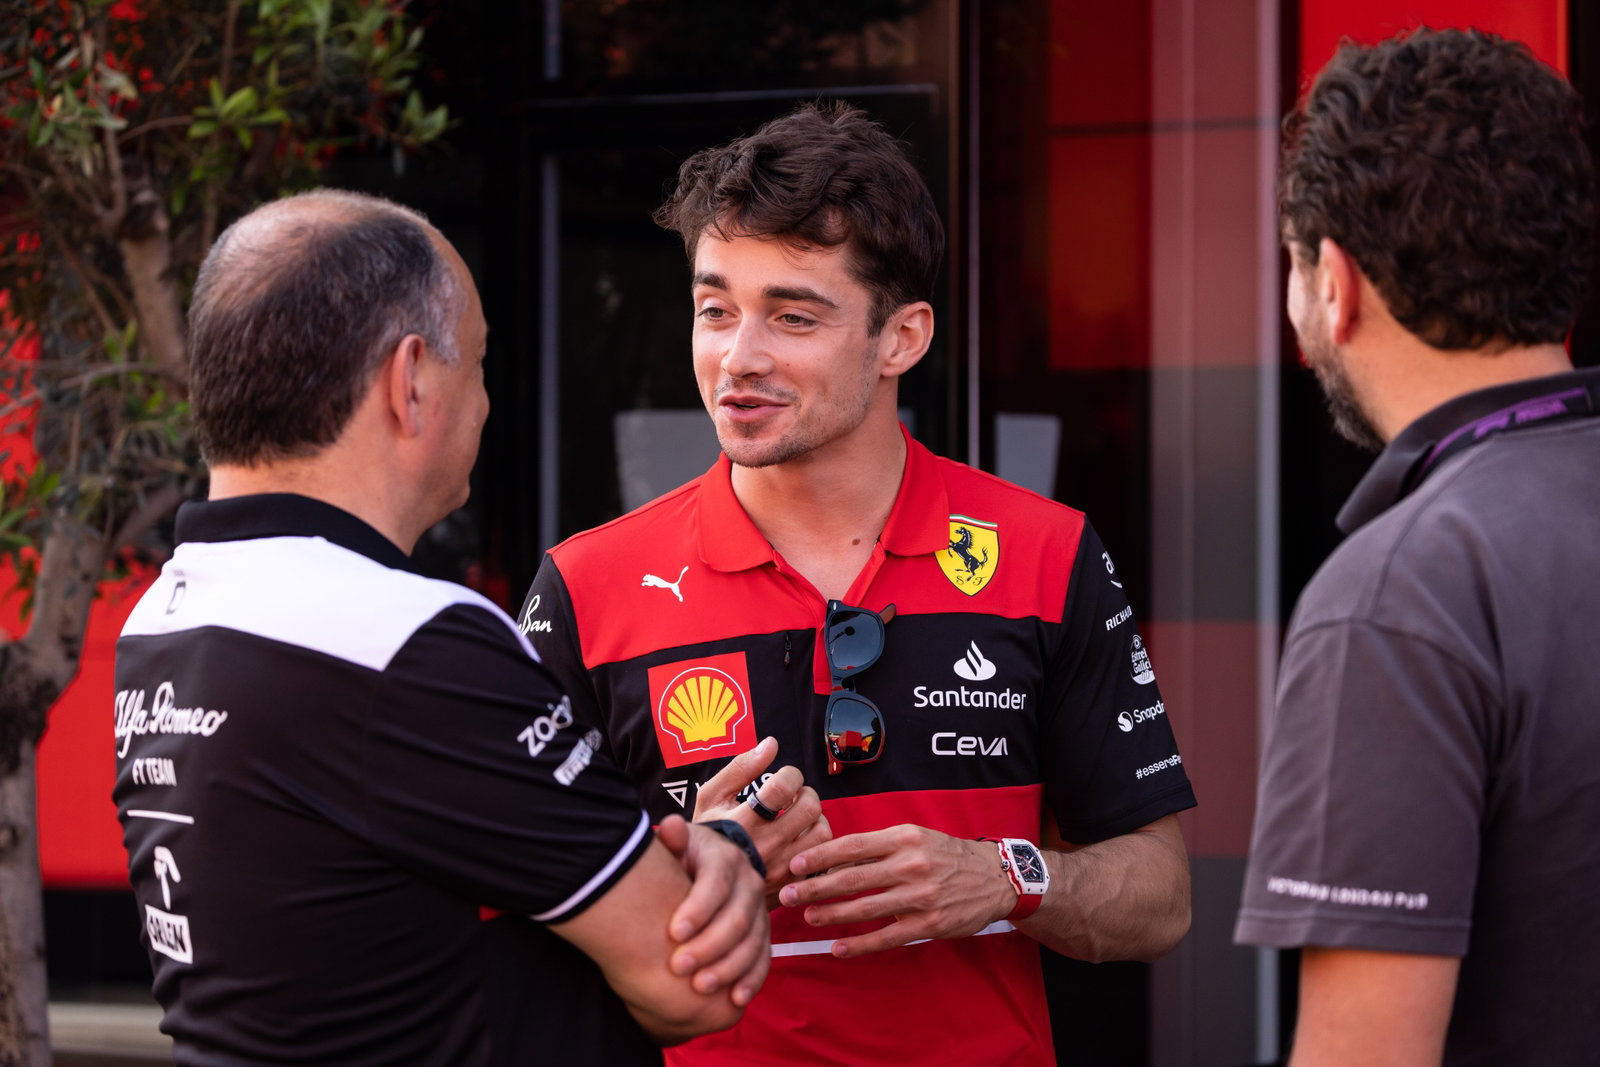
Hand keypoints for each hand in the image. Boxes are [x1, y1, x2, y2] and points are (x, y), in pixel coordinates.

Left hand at [656, 815, 770, 1006]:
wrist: (702, 871)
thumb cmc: (680, 861)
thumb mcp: (674, 847)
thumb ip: (670, 842)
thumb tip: (672, 826)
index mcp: (725, 856)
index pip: (717, 883)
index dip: (698, 909)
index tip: (674, 933)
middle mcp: (749, 881)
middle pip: (737, 917)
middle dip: (709, 945)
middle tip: (679, 967)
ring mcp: (759, 909)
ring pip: (752, 941)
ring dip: (728, 967)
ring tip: (700, 987)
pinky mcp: (763, 933)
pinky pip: (763, 958)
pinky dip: (751, 980)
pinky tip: (735, 998)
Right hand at [692, 736, 830, 903]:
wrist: (701, 883)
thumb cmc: (708, 833)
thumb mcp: (711, 797)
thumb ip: (740, 768)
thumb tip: (771, 744)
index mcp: (743, 821)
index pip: (783, 787)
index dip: (790, 774)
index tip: (784, 777)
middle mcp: (764, 846)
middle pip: (809, 807)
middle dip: (805, 793)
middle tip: (793, 796)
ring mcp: (780, 868)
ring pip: (821, 833)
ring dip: (814, 818)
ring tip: (797, 817)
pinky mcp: (791, 884)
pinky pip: (820, 858)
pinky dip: (815, 843)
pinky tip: (798, 839)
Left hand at [777, 824, 1014, 957]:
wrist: (994, 877)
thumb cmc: (945, 855)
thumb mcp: (915, 838)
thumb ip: (878, 848)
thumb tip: (832, 858)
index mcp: (904, 838)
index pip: (853, 846)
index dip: (821, 856)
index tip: (795, 865)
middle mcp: (911, 865)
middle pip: (852, 878)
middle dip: (815, 888)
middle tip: (787, 895)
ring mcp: (920, 897)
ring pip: (865, 909)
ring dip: (831, 914)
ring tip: (807, 917)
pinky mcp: (928, 925)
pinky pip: (886, 937)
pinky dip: (859, 944)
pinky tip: (838, 948)